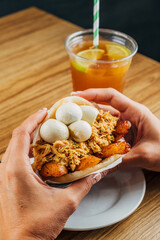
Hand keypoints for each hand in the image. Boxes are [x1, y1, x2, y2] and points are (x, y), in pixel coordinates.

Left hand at [0, 109, 104, 239]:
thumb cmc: (37, 226)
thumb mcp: (65, 203)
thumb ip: (83, 185)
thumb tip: (97, 173)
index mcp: (17, 169)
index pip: (22, 134)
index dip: (33, 119)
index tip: (45, 111)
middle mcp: (7, 170)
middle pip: (17, 138)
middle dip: (33, 126)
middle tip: (48, 120)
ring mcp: (4, 177)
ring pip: (15, 148)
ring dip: (29, 138)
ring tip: (46, 134)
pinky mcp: (7, 183)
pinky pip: (15, 159)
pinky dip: (27, 151)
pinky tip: (40, 155)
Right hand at [72, 88, 159, 171]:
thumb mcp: (144, 155)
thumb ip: (121, 161)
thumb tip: (99, 168)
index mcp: (135, 112)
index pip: (111, 96)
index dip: (93, 93)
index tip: (76, 95)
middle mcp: (129, 115)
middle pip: (104, 105)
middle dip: (86, 106)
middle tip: (69, 110)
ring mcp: (127, 124)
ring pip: (105, 119)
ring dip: (90, 121)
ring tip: (73, 124)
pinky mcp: (126, 133)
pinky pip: (108, 130)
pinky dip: (98, 133)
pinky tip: (88, 138)